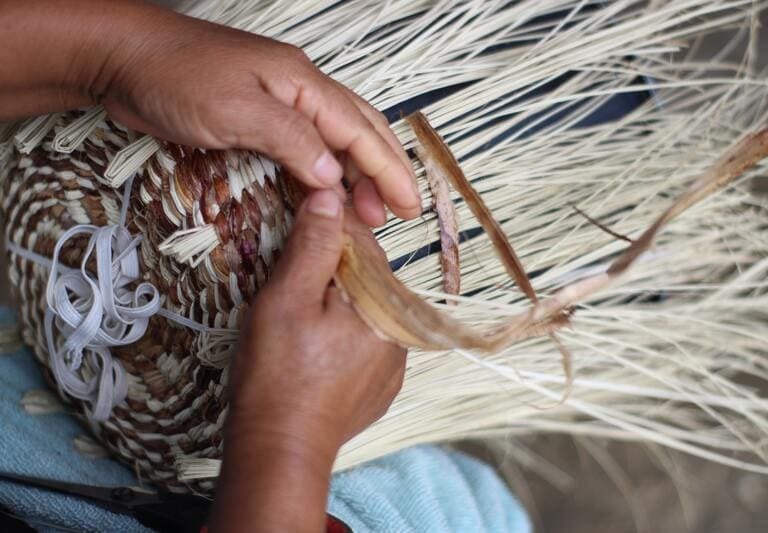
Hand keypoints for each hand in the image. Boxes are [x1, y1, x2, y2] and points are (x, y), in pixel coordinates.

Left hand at [88, 2, 419, 225]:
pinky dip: (325, 171)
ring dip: (357, 175)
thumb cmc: (176, 76)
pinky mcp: (258, 118)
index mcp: (303, 83)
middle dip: (383, 172)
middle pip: (359, 131)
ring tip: (369, 210)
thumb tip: (335, 177)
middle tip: (397, 213)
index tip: (408, 205)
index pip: (360, 131)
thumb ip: (292, 141)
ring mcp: (280, 103)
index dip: (388, 170)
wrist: (124, 58)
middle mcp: (300, 91)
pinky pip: (307, 147)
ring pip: (336, 139)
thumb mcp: (238, 109)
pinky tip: (327, 191)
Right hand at [212, 190, 405, 531]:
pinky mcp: (383, 386)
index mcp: (384, 303)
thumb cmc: (278, 374)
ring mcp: (395, 362)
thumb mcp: (287, 299)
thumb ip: (313, 246)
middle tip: (292, 277)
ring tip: (301, 318)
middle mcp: (401, 331)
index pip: (362, 245)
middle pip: (367, 278)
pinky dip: (345, 335)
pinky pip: (367, 342)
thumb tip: (331, 196)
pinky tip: (316, 346)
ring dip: (340, 303)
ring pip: (367, 310)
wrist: (281, 449)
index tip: (305, 217)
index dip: (329, 228)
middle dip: (333, 270)